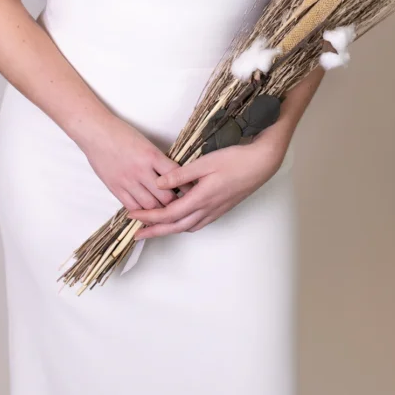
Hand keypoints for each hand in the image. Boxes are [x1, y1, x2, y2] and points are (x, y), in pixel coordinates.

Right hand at [79, 113, 192, 211]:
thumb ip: (157, 160)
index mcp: (151, 155)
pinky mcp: (116, 188)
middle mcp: (141, 170)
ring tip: (167, 212)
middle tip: (183, 206)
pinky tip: (147, 213)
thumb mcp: (145, 143)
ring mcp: (127, 181)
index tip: (193, 190)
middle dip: (176, 203)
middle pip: (165, 196)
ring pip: (149, 205)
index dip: (186, 186)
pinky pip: (132, 206)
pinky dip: (141, 212)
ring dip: (160, 210)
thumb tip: (171, 175)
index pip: (176, 175)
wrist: (96, 132)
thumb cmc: (120, 133)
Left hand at [127, 133, 286, 238]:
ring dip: (169, 229)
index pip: (168, 214)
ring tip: (155, 227)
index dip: (148, 217)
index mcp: (201, 199)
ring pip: (187, 227)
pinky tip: (180, 218)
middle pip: (175, 227)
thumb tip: (159, 184)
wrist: (262, 163)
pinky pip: (197, 222)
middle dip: (154, 231)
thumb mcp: (205, 163)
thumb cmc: (235, 160)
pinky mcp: (221, 208)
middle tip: (137, 234)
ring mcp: (216, 211)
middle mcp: (207, 209)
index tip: (132, 216)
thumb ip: (180, 175)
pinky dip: (183, 224)